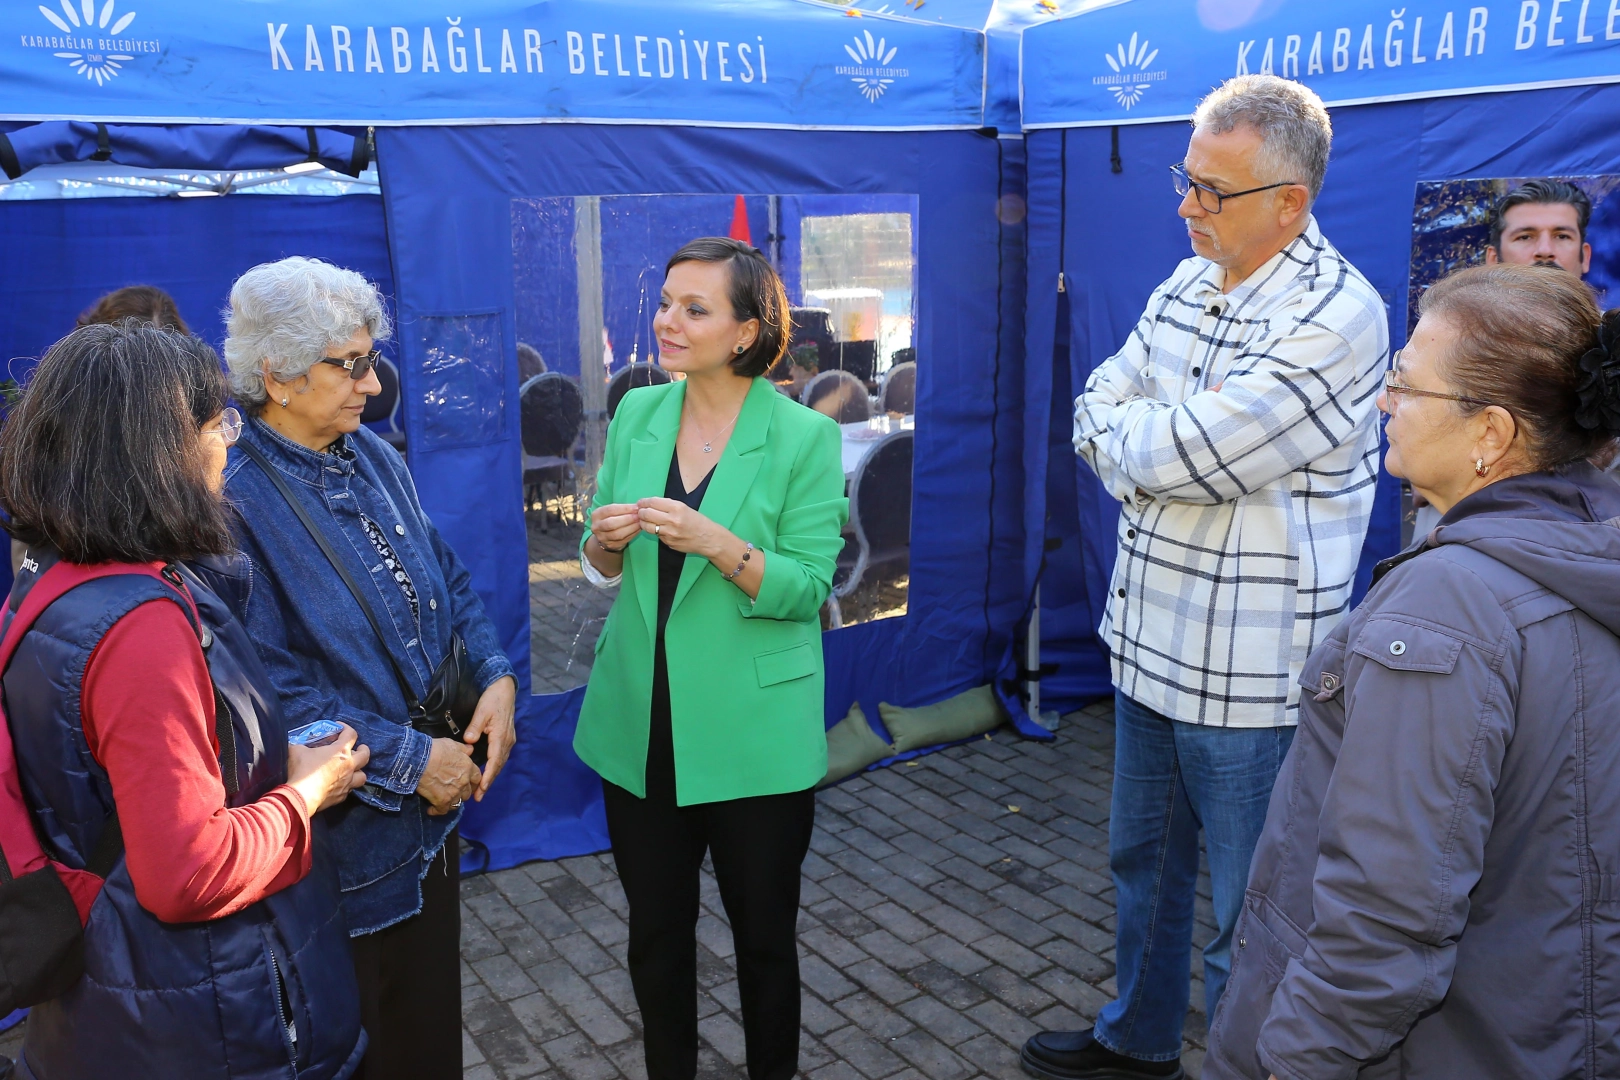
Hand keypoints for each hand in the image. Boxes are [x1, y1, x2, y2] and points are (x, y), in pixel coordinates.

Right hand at [286, 724, 368, 815]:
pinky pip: (349, 789)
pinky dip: (346, 786)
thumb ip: (299, 745)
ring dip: (359, 771)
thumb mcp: (296, 750)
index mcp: (340, 751)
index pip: (351, 734)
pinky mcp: (342, 796)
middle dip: (363, 750)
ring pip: (362, 776)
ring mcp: (347, 782)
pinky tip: (339, 785)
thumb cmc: (301, 770)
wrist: (301, 796)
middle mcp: (349, 766)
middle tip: (359, 748)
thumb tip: (294, 744)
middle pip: (365, 755)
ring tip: (353, 770)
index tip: (339, 727)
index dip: (346, 728)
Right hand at [417, 737, 478, 815]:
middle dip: (461, 793)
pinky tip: (431, 809)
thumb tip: (470, 750)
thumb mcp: (451, 744)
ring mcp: (454, 792)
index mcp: (468, 767)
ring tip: (443, 801)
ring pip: (457, 803)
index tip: (467, 784)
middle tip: (452, 792)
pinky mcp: (442, 801)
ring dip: (451, 802)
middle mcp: (464, 781)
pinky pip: (443, 810)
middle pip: (467, 793)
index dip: (473, 782)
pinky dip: (437, 811)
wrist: (419, 760)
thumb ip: (463, 749)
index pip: (477, 778)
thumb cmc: (434, 749)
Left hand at [465, 675, 516, 800]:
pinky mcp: (506, 738)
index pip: (494, 762)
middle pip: (498, 766)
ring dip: (491, 776)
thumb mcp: (481, 711)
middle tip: (478, 797)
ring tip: (481, 789)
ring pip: (500, 762)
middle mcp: (507, 741)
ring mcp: (508, 740)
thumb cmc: (493, 699)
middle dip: (489, 782)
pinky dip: (494, 767)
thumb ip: (474, 727)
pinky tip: (487, 772)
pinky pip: (500, 756)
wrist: (505, 689)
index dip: (488, 777)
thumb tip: (468, 742)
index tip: (481, 789)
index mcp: (501, 737)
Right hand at [589, 502, 641, 551]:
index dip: (624, 508)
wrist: (605, 536)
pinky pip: (623, 540)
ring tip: (640, 523)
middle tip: (638, 516)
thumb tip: (638, 507)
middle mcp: (597, 527)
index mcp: (596, 515)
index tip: (636, 507)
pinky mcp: (611, 545)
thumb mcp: (612, 512)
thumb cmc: (612, 519)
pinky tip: (638, 529)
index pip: (610, 510)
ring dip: (631, 528)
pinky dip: (632, 534)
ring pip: (617, 534)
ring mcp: (602, 537)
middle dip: (627, 519)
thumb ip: (623, 509)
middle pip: (612, 523)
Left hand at [635, 497, 721, 557]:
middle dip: (641, 512)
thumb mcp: (685, 508)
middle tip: (640, 512)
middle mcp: (672, 520)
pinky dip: (655, 531)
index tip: (640, 502)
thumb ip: (667, 506)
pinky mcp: (668, 543)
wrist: (709, 539)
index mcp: (677, 508)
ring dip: (643, 523)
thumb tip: (649, 504)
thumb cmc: (698, 521)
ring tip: (645, 520)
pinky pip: (656, 535)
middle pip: (646, 514)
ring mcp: (669, 533)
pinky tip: (659, 529)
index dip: (643, 502)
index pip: (652, 502)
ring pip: (647, 526)